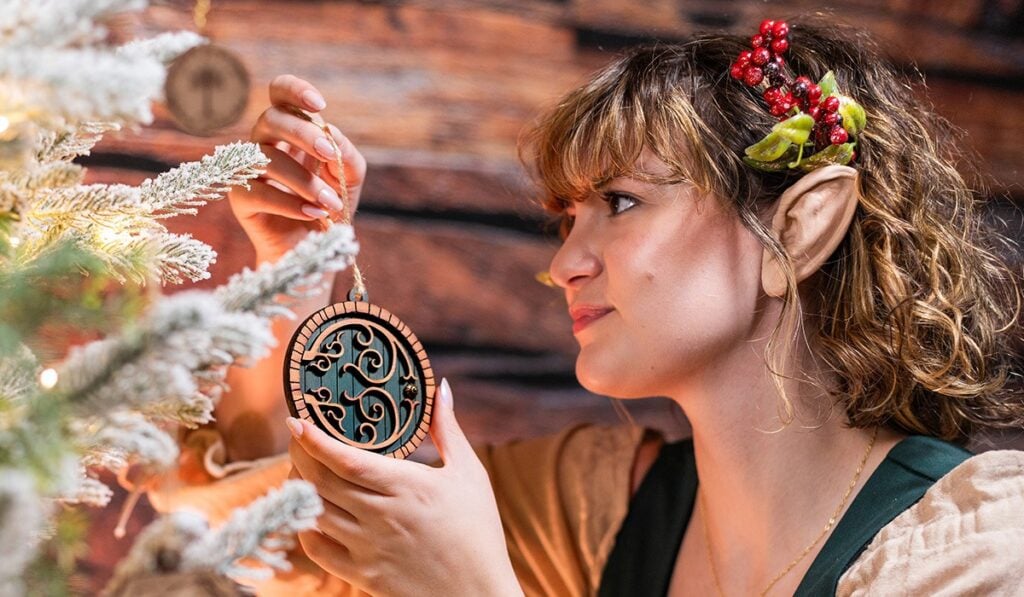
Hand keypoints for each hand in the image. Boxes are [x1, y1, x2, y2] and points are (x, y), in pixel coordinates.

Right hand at [230, 74, 366, 262]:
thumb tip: (331, 136)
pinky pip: (259, 192)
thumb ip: (346, 154)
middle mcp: (264, 143)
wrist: (315, 247)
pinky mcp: (240, 198)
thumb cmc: (329, 205)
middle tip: (329, 154)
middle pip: (270, 119)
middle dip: (302, 133)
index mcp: (289, 129)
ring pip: (266, 158)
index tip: (319, 105)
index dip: (294, 90)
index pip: (280, 94)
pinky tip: (314, 213)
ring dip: (304, 181)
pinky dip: (290, 204)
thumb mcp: (349, 177)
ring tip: (331, 203)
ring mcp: (247, 169)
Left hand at [287, 379, 521, 596]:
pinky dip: (307, 526)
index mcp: (407, 487)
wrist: (479, 594)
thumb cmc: (478, 531)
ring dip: (301, 487)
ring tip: (303, 467)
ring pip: (315, 512)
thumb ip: (448, 429)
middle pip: (320, 482)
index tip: (296, 420)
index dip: (314, 439)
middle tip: (297, 436)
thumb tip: (441, 387)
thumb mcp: (469, 474)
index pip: (346, 459)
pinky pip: (317, 548)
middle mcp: (382, 517)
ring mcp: (368, 548)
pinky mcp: (362, 575)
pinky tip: (314, 509)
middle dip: (299, 455)